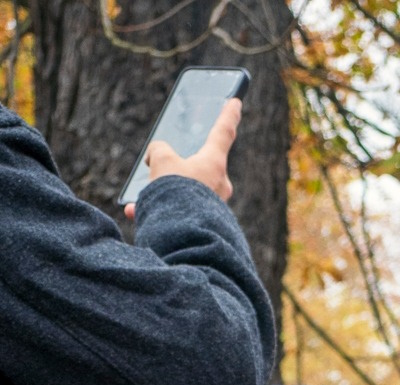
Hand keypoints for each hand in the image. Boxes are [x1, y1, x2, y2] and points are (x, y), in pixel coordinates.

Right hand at [127, 98, 240, 216]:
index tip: (237, 101)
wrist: (184, 239)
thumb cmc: (176, 194)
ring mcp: (213, 207)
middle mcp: (218, 185)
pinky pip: (179, 213)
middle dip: (179, 166)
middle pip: (199, 166)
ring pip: (184, 192)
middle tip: (163, 167)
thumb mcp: (162, 161)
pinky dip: (157, 210)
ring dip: (161, 192)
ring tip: (141, 196)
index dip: (229, 114)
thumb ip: (160, 151)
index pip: (223, 131)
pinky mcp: (204, 226)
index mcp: (214, 163)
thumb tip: (158, 159)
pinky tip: (135, 212)